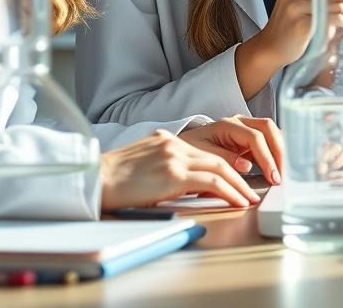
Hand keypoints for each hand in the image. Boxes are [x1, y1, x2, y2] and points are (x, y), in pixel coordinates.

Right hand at [99, 130, 261, 209]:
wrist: (92, 179)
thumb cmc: (110, 180)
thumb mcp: (141, 165)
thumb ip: (164, 168)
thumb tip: (184, 185)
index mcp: (166, 141)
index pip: (204, 152)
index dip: (224, 166)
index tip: (237, 178)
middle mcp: (174, 144)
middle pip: (217, 158)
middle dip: (238, 176)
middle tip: (250, 190)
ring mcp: (175, 157)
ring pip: (220, 169)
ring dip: (239, 186)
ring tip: (249, 199)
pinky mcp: (174, 174)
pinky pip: (212, 182)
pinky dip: (230, 192)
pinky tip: (238, 201)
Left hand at [178, 115, 284, 184]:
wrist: (181, 148)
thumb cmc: (189, 151)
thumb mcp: (202, 157)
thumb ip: (224, 159)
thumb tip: (246, 165)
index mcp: (227, 125)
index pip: (255, 137)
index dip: (266, 157)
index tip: (271, 176)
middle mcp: (239, 122)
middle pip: (268, 128)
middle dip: (278, 152)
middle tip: (280, 175)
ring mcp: (246, 128)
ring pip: (271, 132)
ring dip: (279, 152)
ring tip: (281, 174)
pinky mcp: (249, 138)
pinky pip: (268, 141)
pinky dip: (275, 152)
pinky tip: (277, 167)